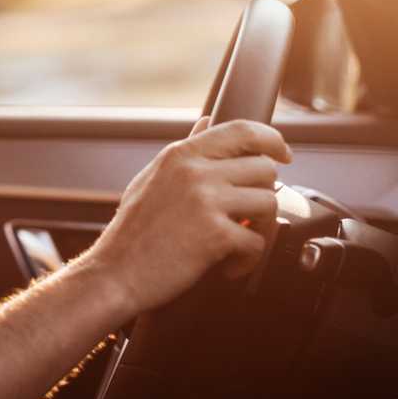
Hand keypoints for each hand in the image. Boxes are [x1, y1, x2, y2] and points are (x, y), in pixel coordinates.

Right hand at [85, 118, 290, 315]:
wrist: (114, 274)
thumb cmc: (132, 232)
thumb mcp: (153, 177)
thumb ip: (186, 150)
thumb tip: (207, 124)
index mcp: (181, 155)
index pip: (242, 130)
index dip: (272, 139)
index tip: (283, 154)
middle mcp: (195, 172)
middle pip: (264, 167)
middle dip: (265, 193)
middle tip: (250, 214)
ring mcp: (206, 201)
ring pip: (270, 202)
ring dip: (262, 227)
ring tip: (240, 241)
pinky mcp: (215, 235)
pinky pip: (257, 242)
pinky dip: (248, 259)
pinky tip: (229, 265)